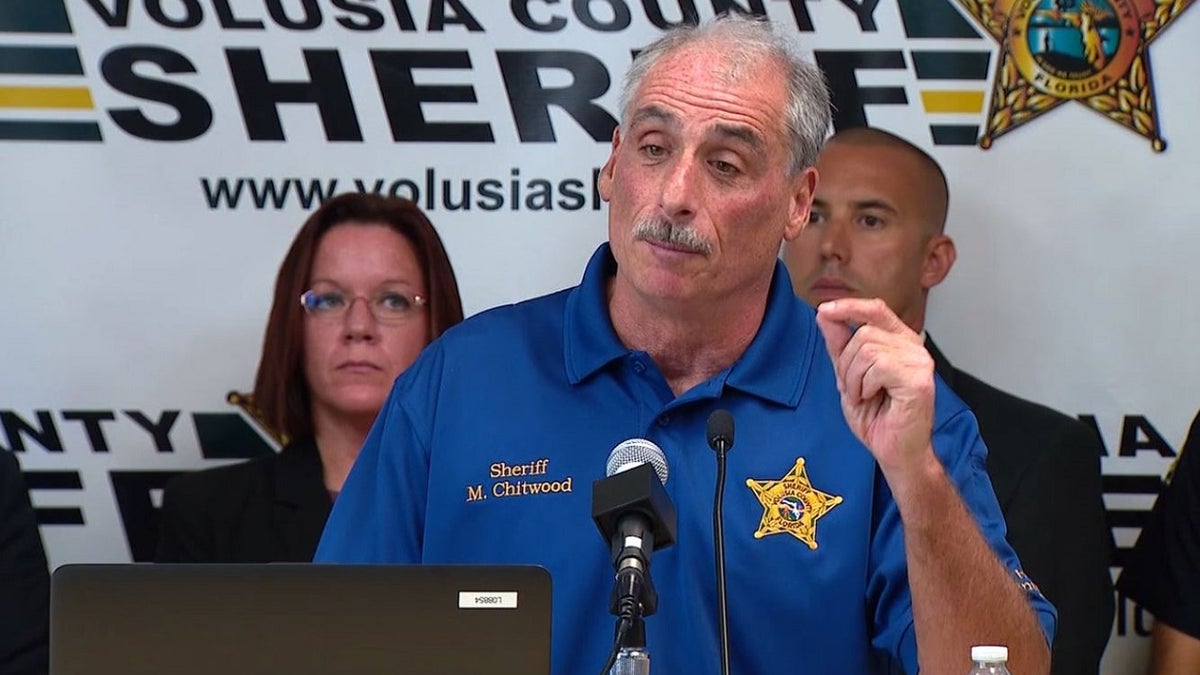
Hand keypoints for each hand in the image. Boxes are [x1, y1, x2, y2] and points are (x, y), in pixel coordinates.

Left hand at [814, 298, 937, 483]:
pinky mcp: (919, 379)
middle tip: (853, 388)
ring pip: (867, 349)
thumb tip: (825, 314)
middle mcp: (914, 347)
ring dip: (854, 378)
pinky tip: (873, 399)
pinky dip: (864, 386)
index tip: (824, 309)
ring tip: (864, 396)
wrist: (893, 451)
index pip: (876, 309)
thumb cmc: (877, 417)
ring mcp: (919, 362)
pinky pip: (878, 367)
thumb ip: (839, 345)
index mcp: (900, 341)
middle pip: (864, 332)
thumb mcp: (848, 375)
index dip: (849, 306)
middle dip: (846, 363)